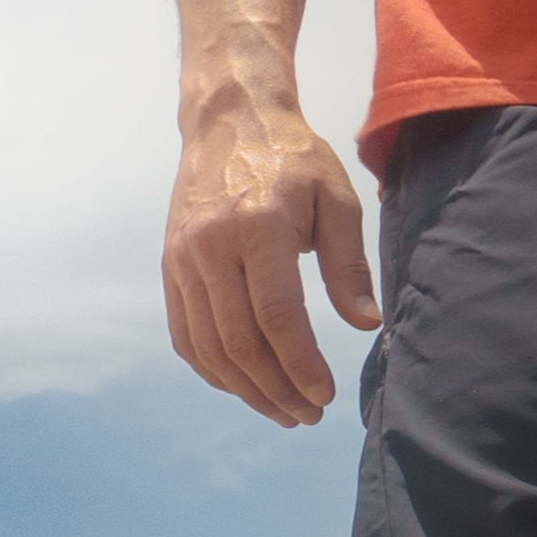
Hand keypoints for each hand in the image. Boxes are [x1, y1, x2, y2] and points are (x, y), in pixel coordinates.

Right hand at [167, 100, 377, 425]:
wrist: (229, 122)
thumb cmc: (294, 159)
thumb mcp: (337, 199)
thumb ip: (349, 264)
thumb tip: (366, 325)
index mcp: (258, 226)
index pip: (277, 315)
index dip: (301, 364)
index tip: (325, 396)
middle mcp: (211, 246)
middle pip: (240, 340)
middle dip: (276, 388)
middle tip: (308, 414)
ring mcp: (183, 258)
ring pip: (208, 346)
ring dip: (246, 388)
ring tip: (282, 410)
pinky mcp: (170, 266)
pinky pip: (185, 333)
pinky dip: (212, 369)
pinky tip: (243, 386)